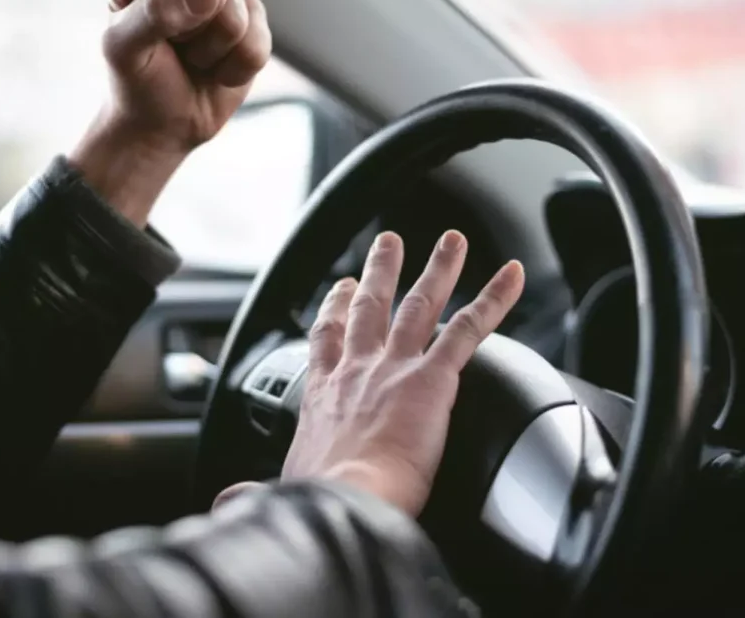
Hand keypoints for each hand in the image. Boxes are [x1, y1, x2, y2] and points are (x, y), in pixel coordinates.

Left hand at [69, 0, 271, 225]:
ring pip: (237, 16)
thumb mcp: (123, 49)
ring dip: (213, 54)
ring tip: (195, 61)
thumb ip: (153, 14)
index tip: (152, 34)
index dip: (165, 10)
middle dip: (193, 34)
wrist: (164, 125)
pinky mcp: (251, 22)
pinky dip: (235, 69)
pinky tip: (217, 71)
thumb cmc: (138, 81)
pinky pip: (259, 42)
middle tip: (175, 50)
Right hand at [280, 231, 524, 515]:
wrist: (345, 499)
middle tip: (389, 244)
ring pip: (420, 305)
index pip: (326, 341)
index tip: (339, 289)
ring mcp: (395, 368)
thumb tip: (230, 503)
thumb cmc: (317, 500)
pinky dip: (493, 298)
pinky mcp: (432, 378)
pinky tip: (514, 276)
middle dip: (381, 272)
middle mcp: (357, 371)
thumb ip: (256, 492)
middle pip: (370, 308)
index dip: (333, 310)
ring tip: (452, 241)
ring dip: (438, 268)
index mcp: (323, 395)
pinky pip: (469, 328)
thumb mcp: (281, 490)